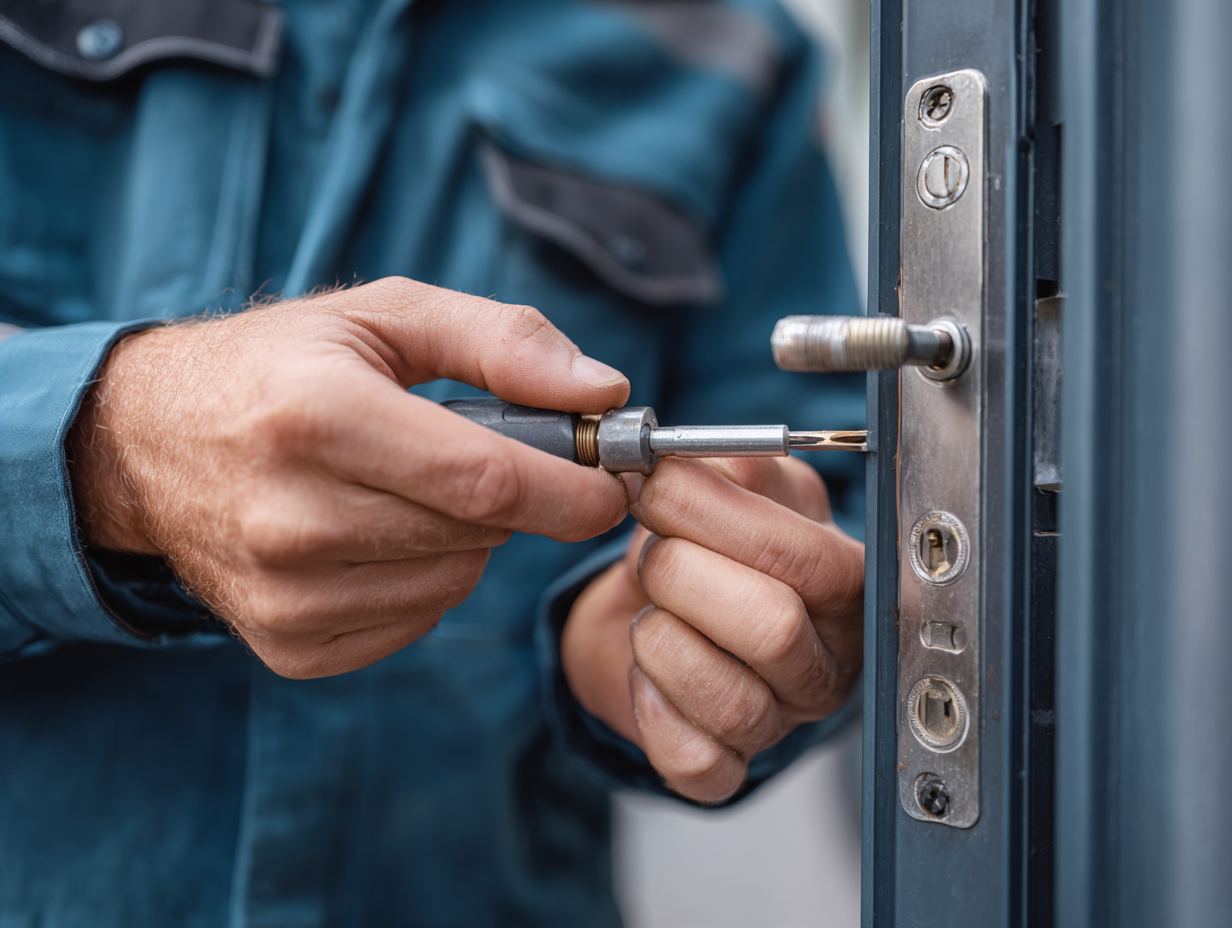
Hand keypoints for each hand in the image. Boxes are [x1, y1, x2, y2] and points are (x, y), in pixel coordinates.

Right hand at [69, 278, 629, 677]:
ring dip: (466, 538)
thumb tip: (605, 394)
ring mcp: (284, 592)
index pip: (486, 480)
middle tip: (494, 456)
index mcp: (318, 415)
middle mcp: (291, 515)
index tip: (613, 482)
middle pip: (477, 535)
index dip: (572, 489)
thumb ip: (502, 342)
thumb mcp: (384, 317)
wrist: (147, 443)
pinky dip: (425, 579)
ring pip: (455, 582)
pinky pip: (417, 620)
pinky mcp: (288, 643)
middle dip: (515, 498)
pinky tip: (378, 534)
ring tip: (411, 487)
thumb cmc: (282, 366)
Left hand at [561, 457, 862, 803]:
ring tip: (651, 612)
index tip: (656, 485)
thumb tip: (676, 462)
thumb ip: (718, 467)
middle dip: (682, 575)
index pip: (802, 556)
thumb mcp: (729, 486)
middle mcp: (829, 658)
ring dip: (661, 641)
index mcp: (846, 579)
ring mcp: (783, 720)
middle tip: (652, 554)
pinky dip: (651, 711)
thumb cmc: (702, 542)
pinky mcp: (728, 766)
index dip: (713, 516)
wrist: (647, 605)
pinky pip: (695, 761)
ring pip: (731, 700)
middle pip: (772, 628)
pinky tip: (646, 674)